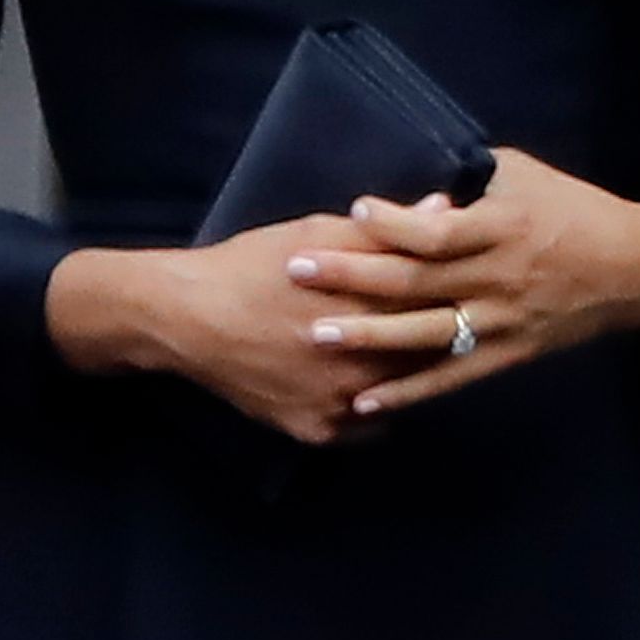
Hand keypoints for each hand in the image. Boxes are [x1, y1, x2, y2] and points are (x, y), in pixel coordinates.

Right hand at [47, 212, 419, 445]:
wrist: (188, 318)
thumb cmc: (253, 265)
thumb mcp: (316, 231)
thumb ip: (385, 229)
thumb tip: (445, 207)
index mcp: (370, 310)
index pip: (440, 308)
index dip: (450, 295)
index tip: (451, 285)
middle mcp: (363, 365)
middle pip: (425, 356)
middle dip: (431, 336)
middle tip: (427, 318)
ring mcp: (340, 406)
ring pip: (398, 394)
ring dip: (401, 373)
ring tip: (391, 347)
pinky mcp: (316, 432)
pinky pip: (364, 425)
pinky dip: (368, 405)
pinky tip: (358, 381)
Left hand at [284, 147, 639, 420]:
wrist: (634, 268)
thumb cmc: (575, 209)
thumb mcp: (524, 175)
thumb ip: (470, 182)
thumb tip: (416, 187)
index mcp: (501, 228)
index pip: (438, 232)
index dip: (393, 223)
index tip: (351, 210)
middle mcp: (496, 278)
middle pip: (416, 281)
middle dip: (352, 275)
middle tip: (297, 269)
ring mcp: (500, 322)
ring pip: (425, 334)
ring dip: (368, 337)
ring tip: (316, 334)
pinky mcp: (507, 355)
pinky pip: (450, 377)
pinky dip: (408, 392)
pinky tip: (365, 400)